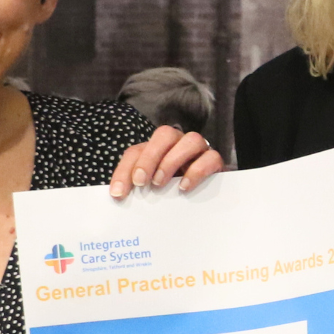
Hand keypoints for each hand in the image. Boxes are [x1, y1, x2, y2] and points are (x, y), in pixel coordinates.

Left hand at [110, 126, 224, 198]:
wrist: (206, 200)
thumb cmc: (172, 192)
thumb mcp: (151, 190)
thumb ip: (137, 189)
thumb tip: (118, 196)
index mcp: (157, 150)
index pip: (136, 151)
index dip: (124, 170)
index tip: (118, 193)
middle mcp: (178, 143)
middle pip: (164, 134)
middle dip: (149, 157)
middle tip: (141, 182)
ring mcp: (200, 150)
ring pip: (191, 140)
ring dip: (172, 161)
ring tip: (160, 183)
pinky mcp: (215, 162)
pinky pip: (211, 158)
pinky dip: (196, 171)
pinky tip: (184, 187)